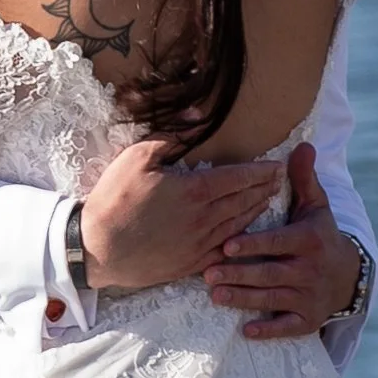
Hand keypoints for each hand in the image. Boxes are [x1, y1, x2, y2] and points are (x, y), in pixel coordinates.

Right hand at [81, 138, 281, 290]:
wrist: (98, 249)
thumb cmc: (114, 201)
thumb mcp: (136, 157)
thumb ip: (170, 136)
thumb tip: (195, 114)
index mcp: (194, 191)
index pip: (238, 178)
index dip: (260, 171)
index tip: (276, 166)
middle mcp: (204, 219)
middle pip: (244, 200)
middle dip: (264, 188)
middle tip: (280, 180)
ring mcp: (200, 244)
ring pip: (238, 224)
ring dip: (256, 210)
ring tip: (268, 199)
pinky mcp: (191, 263)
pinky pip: (225, 249)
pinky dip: (240, 238)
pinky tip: (246, 231)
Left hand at [202, 141, 360, 340]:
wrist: (348, 275)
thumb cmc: (319, 234)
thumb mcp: (315, 206)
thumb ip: (303, 178)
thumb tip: (303, 145)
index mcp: (309, 240)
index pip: (278, 243)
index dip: (253, 245)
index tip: (227, 245)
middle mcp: (310, 270)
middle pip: (270, 274)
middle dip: (239, 275)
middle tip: (208, 274)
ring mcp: (309, 297)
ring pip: (272, 299)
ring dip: (243, 299)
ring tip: (215, 295)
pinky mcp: (308, 320)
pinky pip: (287, 327)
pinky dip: (268, 330)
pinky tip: (246, 330)